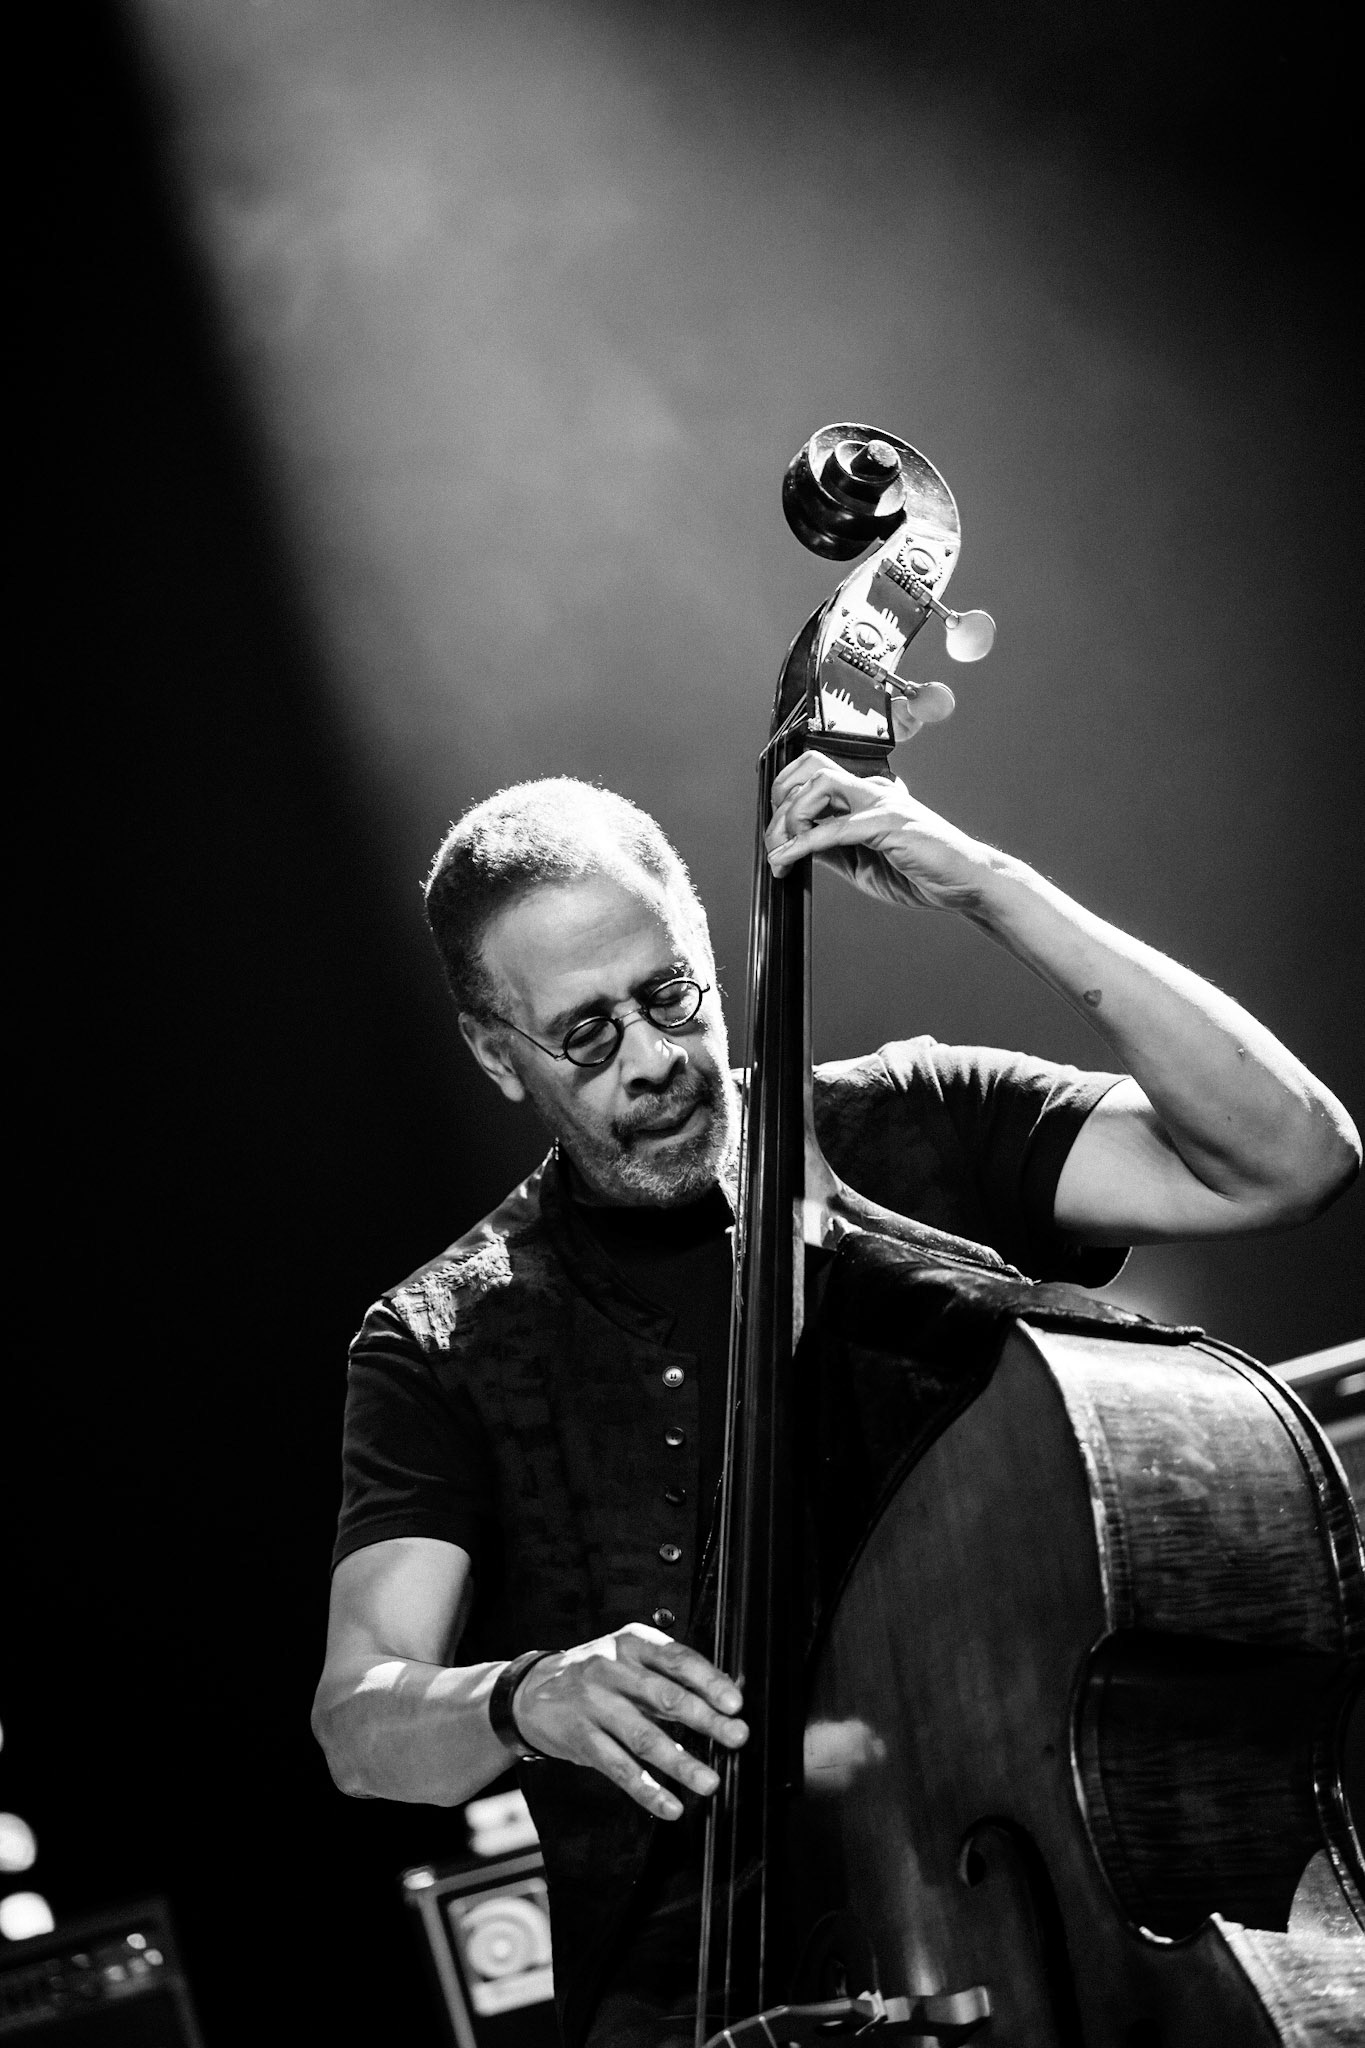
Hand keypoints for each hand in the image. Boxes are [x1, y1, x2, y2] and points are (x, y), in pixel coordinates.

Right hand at [511, 1623, 747, 1819]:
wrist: (531, 1691)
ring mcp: (593, 1703)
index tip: (735, 1703)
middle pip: (664, 1696)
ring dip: (681, 1763)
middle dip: (705, 1719)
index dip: (709, 1681)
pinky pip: (618, 1767)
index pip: (677, 1659)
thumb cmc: (594, 1675)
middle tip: (736, 1736)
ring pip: (643, 1737)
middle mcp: (612, 1669)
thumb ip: (669, 1677)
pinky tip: (670, 1805)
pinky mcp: (580, 1737)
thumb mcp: (628, 1660)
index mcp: (631, 1643)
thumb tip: (725, 1697)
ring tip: (710, 1782)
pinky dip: (647, 1789)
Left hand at [766, 749, 994, 911]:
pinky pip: (834, 828)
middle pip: (812, 767)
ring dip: (790, 817)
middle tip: (772, 836)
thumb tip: (795, 846)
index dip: (786, 798)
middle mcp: (873, 790)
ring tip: (781, 849)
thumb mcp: (861, 864)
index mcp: (868, 795)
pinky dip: (802, 843)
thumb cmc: (922, 872)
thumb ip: (830, 850)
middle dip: (780, 796)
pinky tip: (787, 859)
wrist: (966, 883)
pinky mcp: (888, 823)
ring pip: (819, 785)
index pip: (816, 777)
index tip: (775, 837)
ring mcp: (881, 803)